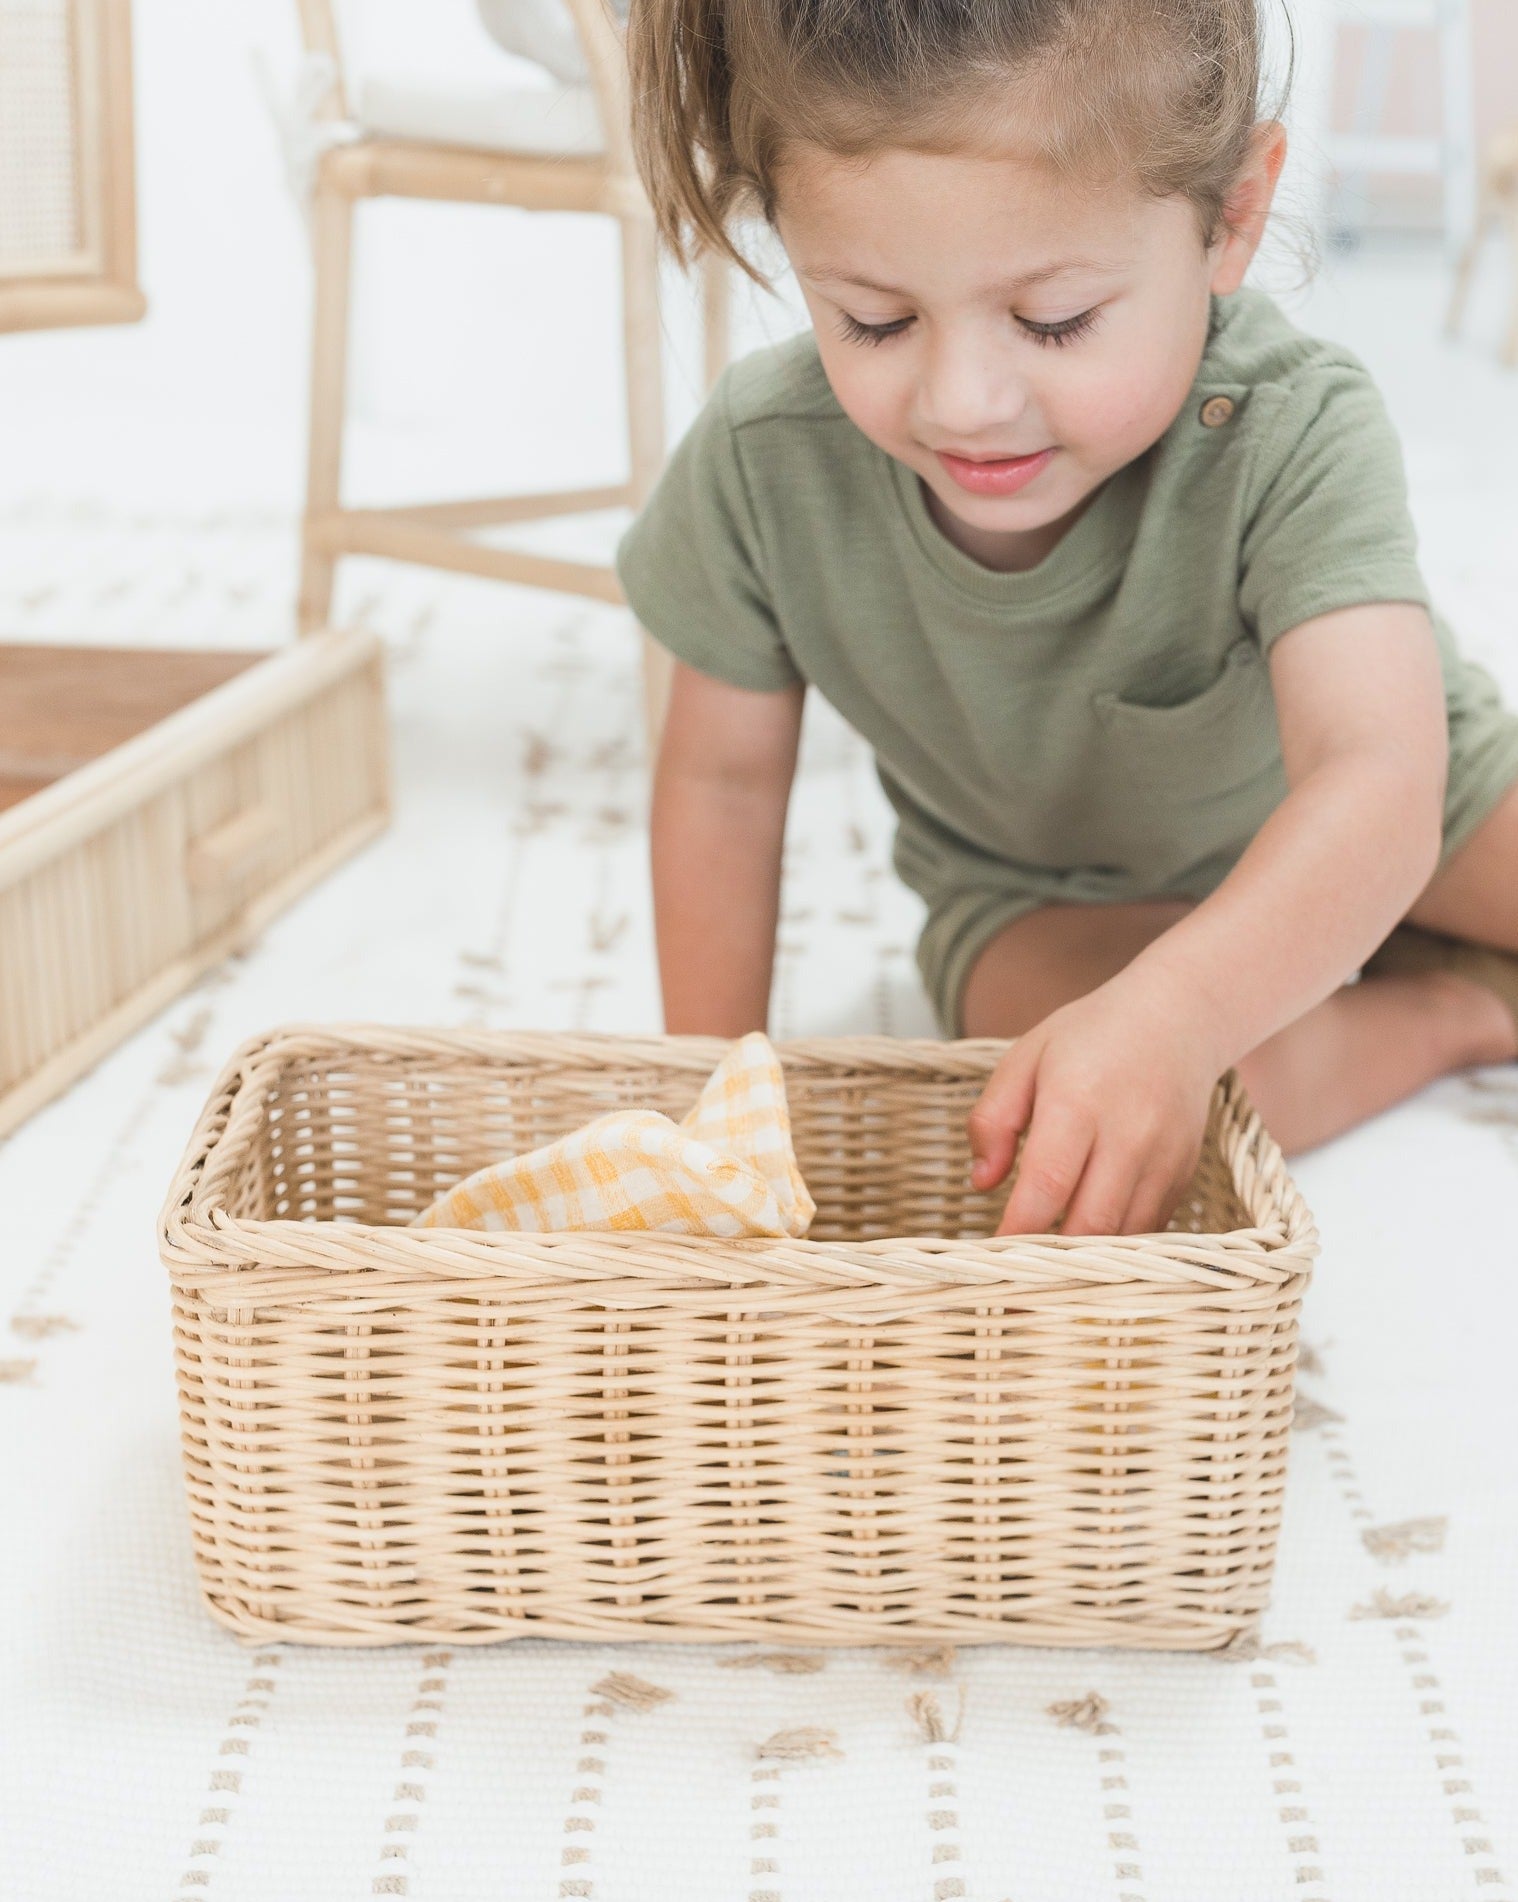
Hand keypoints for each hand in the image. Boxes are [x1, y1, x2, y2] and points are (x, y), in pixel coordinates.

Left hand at [967, 968, 1224, 1236]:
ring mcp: (1162, 1157)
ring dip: (1086, 1256)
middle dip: (1051, 1257)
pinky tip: (1091, 1238)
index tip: (992, 1257)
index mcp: (1076, 1102)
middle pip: (1089, 1223)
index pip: (1046, 1186)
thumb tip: (981, 1183)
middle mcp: (1127, 1134)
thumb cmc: (1090, 1036)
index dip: (1018, 1231)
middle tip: (1018, 1271)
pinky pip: (1151, 1226)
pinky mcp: (1183, 1172)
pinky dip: (1118, 1241)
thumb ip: (993, 1120)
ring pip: (1124, 1234)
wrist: (1177, 1018)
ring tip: (1051, 1262)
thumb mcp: (1025, 1059)